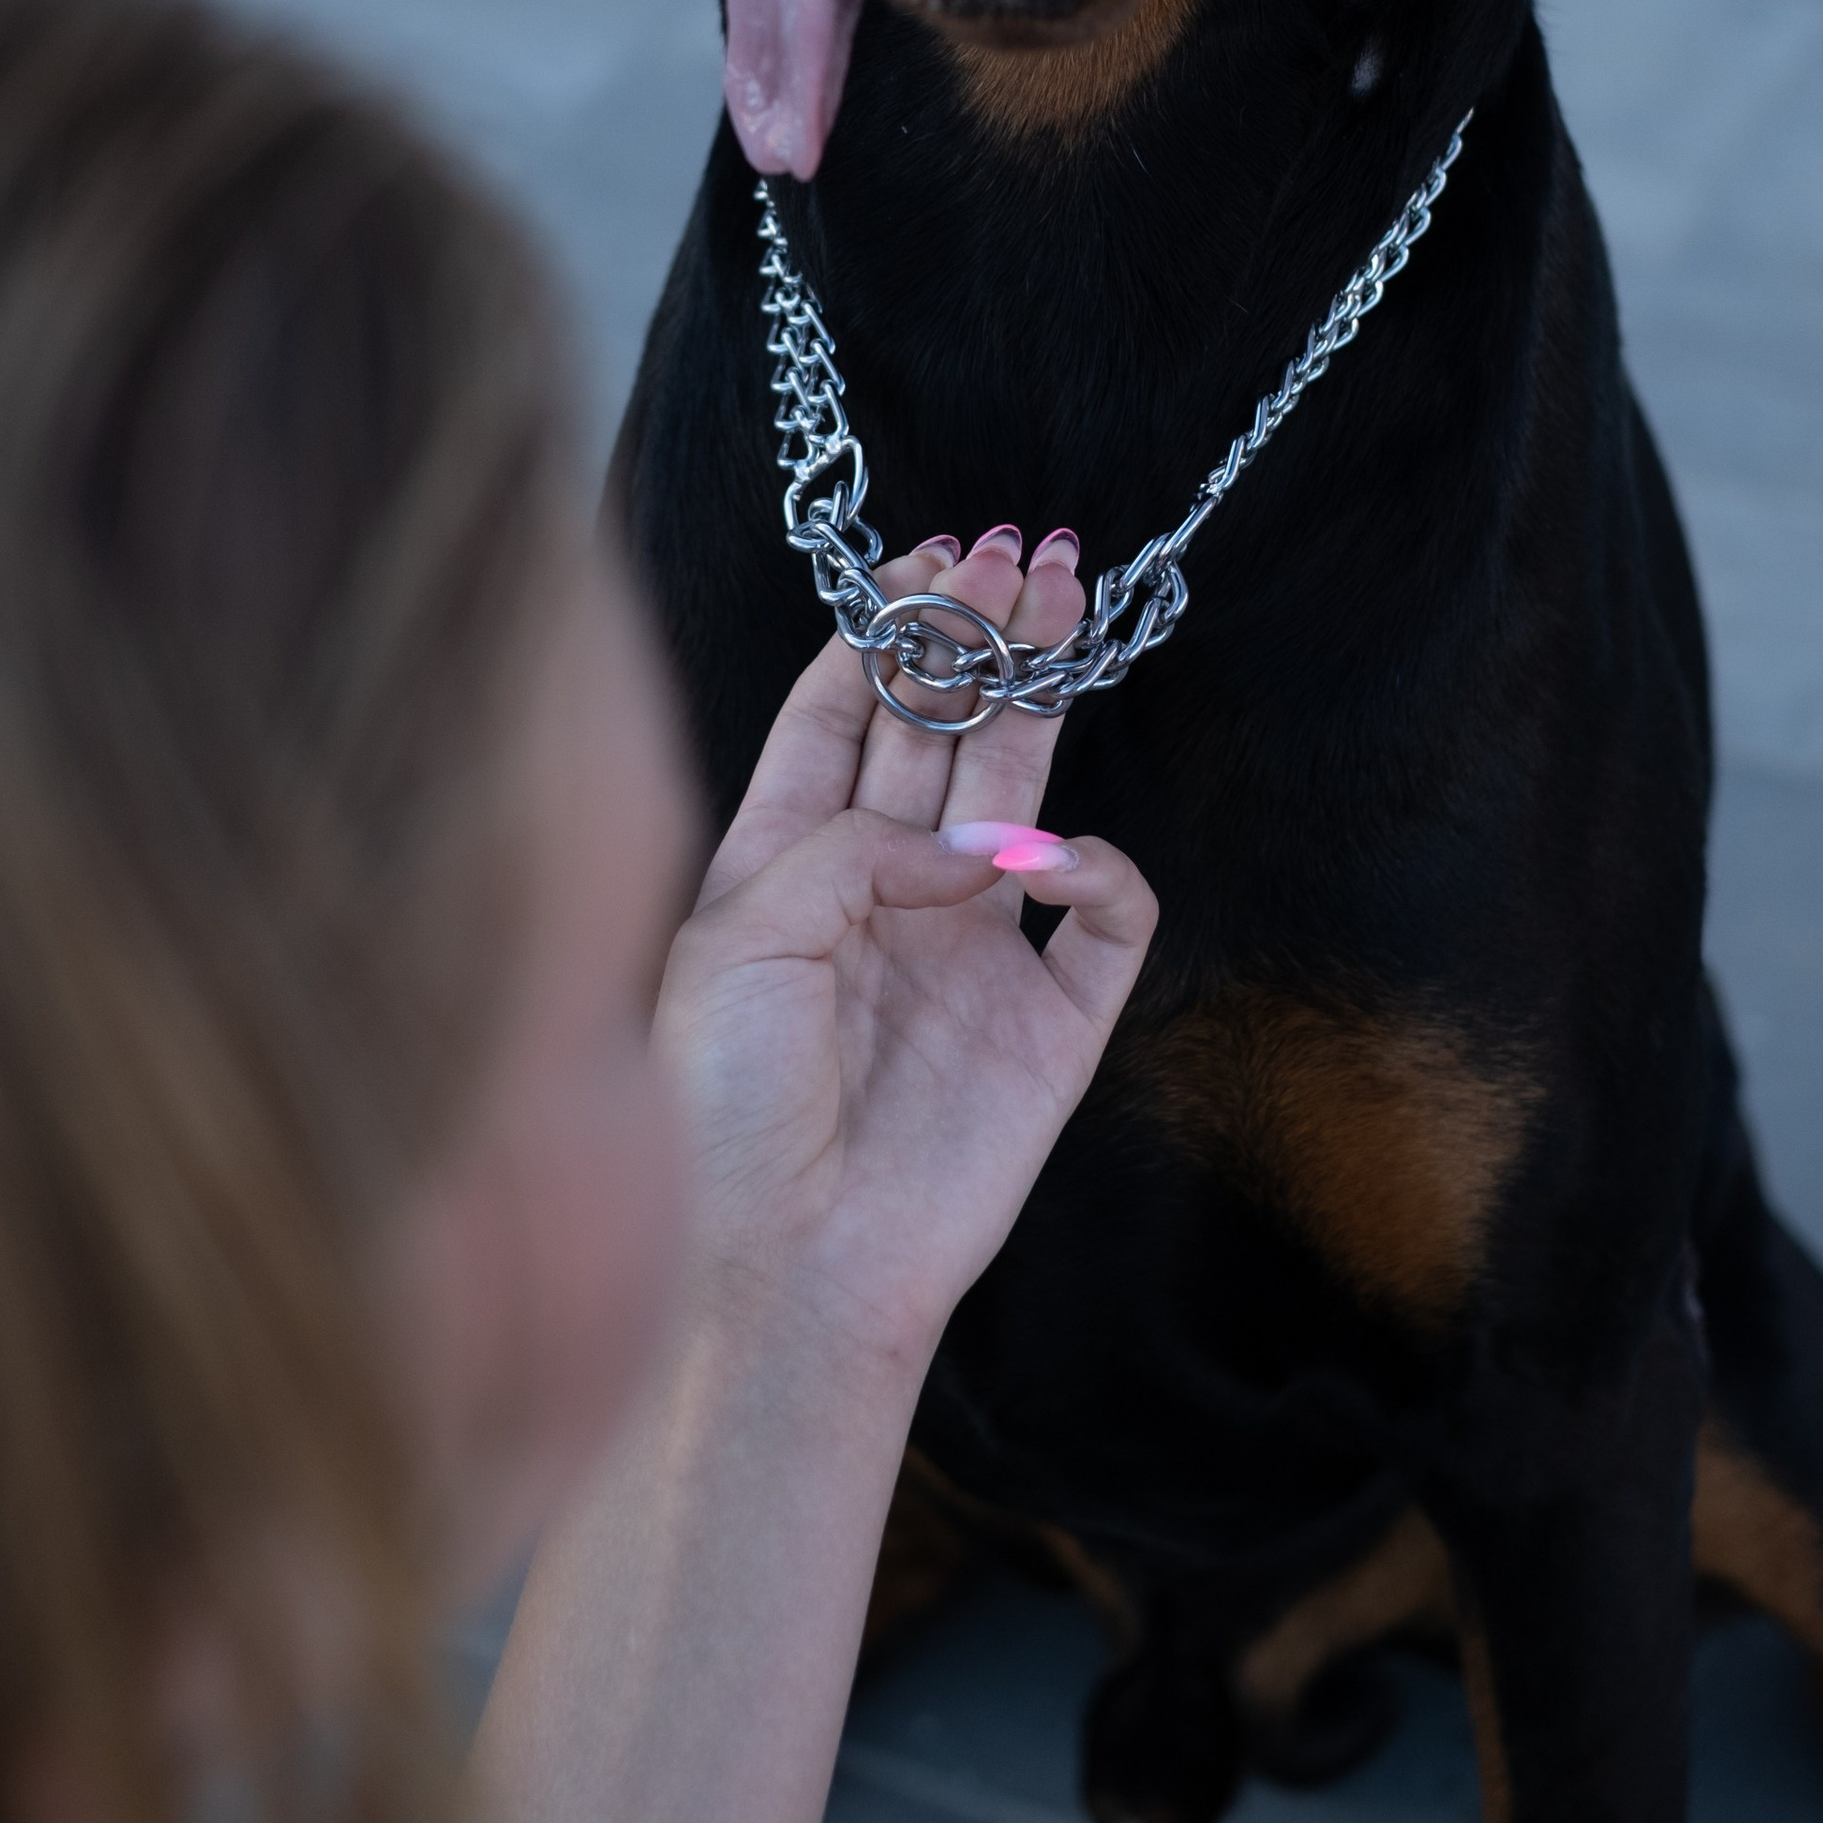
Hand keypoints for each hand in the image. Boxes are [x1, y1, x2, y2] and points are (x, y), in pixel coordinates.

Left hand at [654, 531, 1156, 1380]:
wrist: (782, 1274)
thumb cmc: (719, 1111)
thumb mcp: (739, 935)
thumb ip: (851, 846)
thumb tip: (970, 845)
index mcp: (784, 867)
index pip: (838, 719)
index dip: (883, 634)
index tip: (923, 557)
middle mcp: (880, 897)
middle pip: (942, 733)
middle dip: (979, 636)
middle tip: (1021, 548)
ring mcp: (968, 958)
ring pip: (1022, 793)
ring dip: (1043, 694)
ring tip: (1063, 597)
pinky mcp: (1047, 1031)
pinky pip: (1103, 924)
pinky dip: (1097, 874)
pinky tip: (1057, 858)